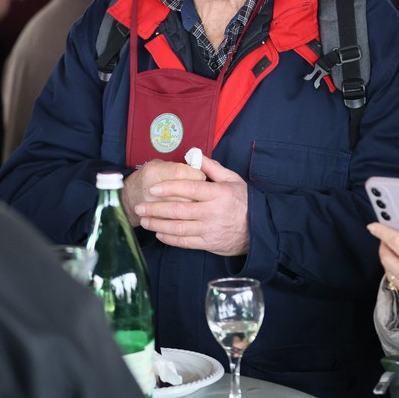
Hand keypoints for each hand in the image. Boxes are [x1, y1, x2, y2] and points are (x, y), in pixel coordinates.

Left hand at [133, 156, 249, 255]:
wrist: (258, 229)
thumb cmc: (244, 202)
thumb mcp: (233, 180)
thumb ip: (213, 168)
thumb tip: (194, 155)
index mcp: (218, 194)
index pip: (189, 189)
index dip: (169, 188)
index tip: (153, 189)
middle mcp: (212, 212)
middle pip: (178, 209)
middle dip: (155, 208)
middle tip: (140, 206)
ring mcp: (209, 229)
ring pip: (178, 227)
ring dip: (158, 224)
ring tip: (144, 220)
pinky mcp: (208, 243)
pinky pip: (185, 242)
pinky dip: (169, 238)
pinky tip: (159, 233)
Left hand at [368, 207, 398, 309]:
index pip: (394, 241)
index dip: (381, 231)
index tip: (373, 225)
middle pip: (386, 257)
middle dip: (383, 245)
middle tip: (387, 237)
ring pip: (388, 271)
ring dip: (388, 259)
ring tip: (395, 250)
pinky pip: (396, 283)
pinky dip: (395, 272)